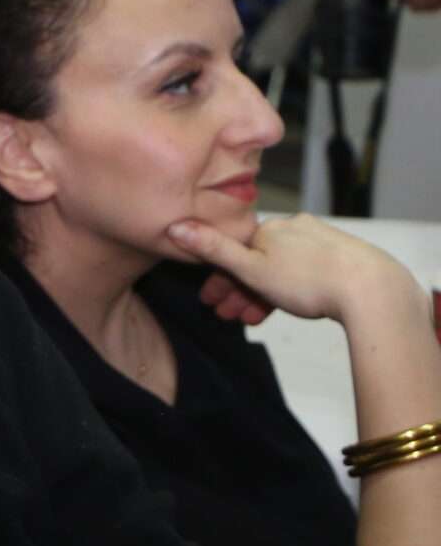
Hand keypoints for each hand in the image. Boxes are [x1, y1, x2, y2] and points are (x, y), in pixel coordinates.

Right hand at [167, 212, 422, 327]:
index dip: (219, 279)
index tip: (210, 302)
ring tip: (253, 319)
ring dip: (262, 295)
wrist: (370, 289)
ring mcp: (319, 241)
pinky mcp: (340, 256)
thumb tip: (175, 226)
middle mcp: (294, 228)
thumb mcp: (250, 268)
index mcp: (269, 228)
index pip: (234, 252)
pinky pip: (304, 272)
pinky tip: (287, 306)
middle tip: (228, 316)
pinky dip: (289, 290)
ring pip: (280, 269)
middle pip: (256, 261)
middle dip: (239, 290)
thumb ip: (212, 249)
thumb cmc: (309, 280)